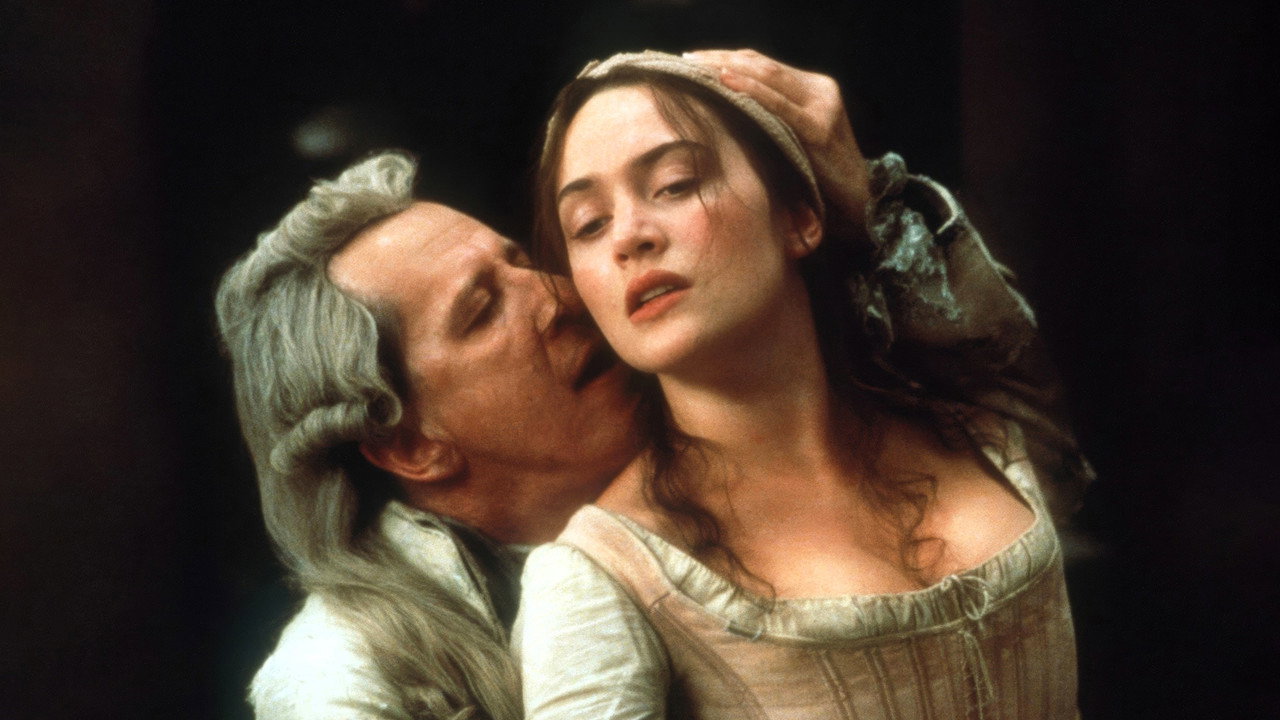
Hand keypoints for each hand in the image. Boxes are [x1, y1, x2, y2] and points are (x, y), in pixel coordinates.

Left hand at [685, 49, 870, 237]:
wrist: (857, 200)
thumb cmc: (818, 175)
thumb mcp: (793, 138)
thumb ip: (771, 119)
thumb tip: (723, 111)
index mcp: (814, 88)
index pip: (765, 64)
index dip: (729, 57)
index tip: (696, 59)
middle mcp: (821, 90)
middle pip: (763, 65)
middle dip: (722, 59)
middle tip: (689, 60)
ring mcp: (823, 107)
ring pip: (769, 76)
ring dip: (729, 68)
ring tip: (699, 67)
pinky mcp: (820, 129)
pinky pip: (779, 105)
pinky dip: (750, 90)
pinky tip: (726, 82)